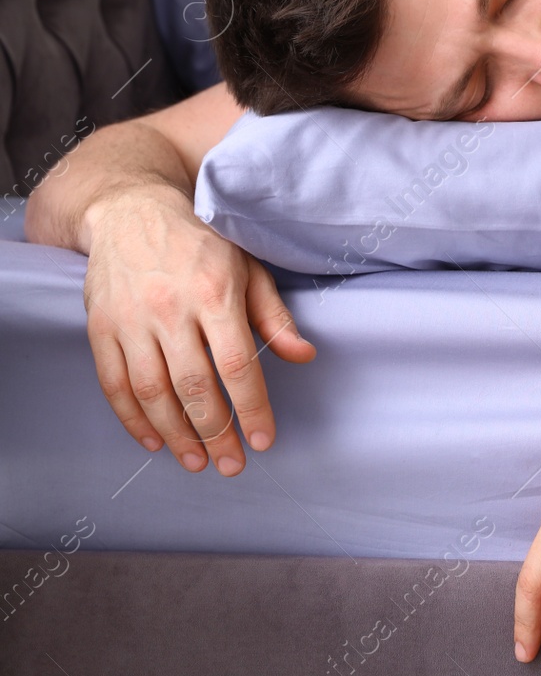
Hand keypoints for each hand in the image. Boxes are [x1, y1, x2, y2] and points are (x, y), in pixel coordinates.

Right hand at [80, 186, 315, 474]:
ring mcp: (130, 319)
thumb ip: (274, 316)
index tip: (264, 440)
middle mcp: (170, 309)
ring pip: (152, 391)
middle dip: (216, 432)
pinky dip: (133, 418)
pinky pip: (114, 383)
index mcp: (214, 292)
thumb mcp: (248, 268)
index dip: (252, 408)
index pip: (237, 364)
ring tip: (197, 461)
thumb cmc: (201, 243)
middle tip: (232, 464)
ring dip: (176, 434)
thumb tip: (303, 356)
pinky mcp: (100, 327)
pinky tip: (155, 441)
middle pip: (194, 385)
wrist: (130, 211)